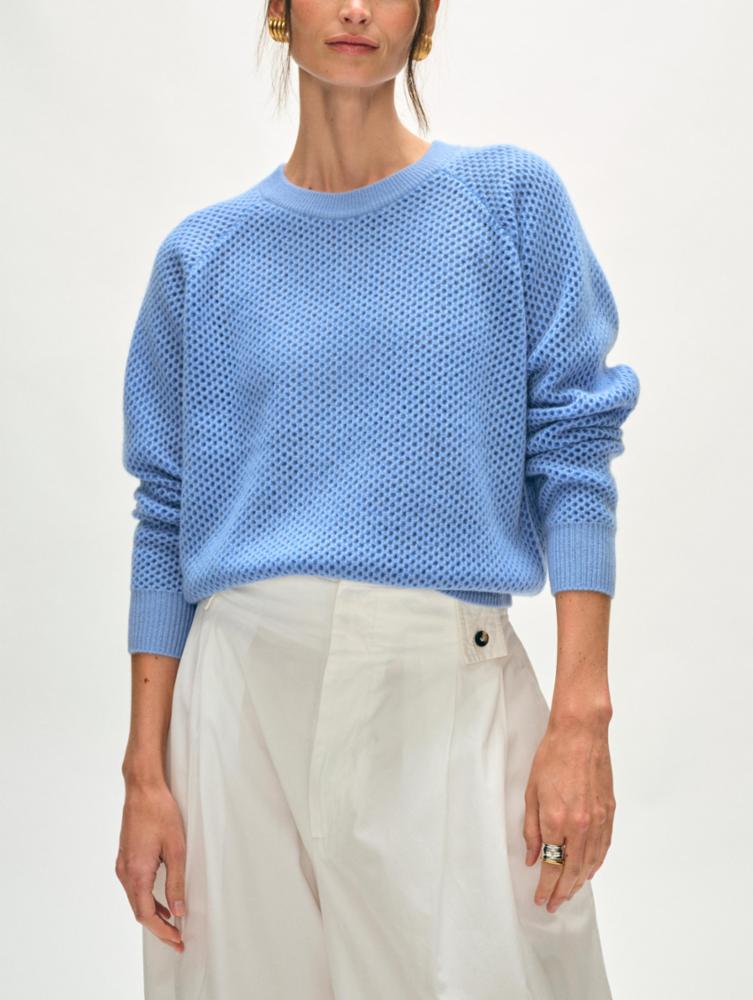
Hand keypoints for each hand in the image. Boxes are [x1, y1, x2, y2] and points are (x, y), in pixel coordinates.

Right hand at [115, 779, 186, 951]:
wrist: (142, 789)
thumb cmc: (160, 813)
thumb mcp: (176, 848)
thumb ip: (176, 881)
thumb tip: (178, 910)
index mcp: (136, 872)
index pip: (146, 914)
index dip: (162, 932)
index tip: (178, 941)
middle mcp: (124, 872)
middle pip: (139, 911)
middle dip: (158, 928)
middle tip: (178, 939)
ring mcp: (122, 865)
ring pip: (136, 900)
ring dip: (153, 914)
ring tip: (173, 925)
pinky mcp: (125, 857)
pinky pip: (134, 887)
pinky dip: (147, 899)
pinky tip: (162, 902)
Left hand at [522, 713, 614, 912]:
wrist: (580, 734)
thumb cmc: (551, 757)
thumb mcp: (531, 792)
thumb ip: (530, 828)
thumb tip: (531, 857)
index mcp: (556, 820)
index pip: (551, 865)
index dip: (545, 886)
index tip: (540, 898)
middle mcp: (580, 825)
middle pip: (572, 870)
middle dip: (562, 891)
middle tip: (553, 904)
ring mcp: (598, 820)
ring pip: (590, 863)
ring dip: (579, 882)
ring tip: (568, 893)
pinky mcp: (609, 812)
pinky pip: (603, 847)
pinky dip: (595, 863)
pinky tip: (588, 871)